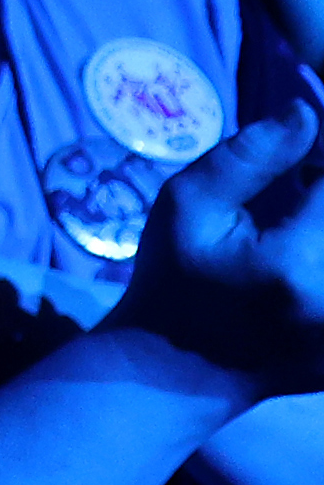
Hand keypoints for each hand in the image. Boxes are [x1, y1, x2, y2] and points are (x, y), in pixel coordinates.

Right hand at [106, 105, 323, 399]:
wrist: (178, 371)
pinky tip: (298, 264)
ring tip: (296, 224)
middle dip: (321, 194)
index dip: (320, 160)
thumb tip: (308, 114)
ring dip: (323, 222)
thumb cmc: (174, 279)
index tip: (305, 158)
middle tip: (298, 193)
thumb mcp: (186, 205)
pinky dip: (322, 253)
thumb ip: (249, 157)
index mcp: (298, 263)